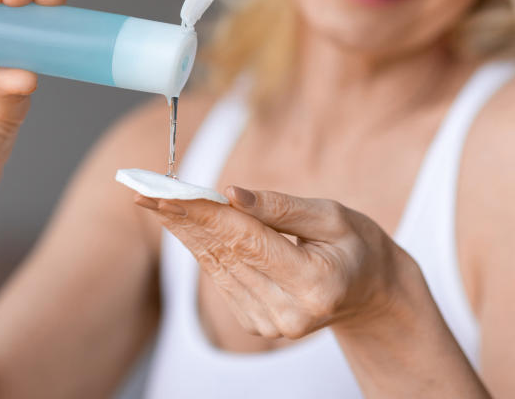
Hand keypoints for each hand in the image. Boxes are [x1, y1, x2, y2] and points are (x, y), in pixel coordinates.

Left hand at [133, 187, 409, 339]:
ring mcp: (270, 323)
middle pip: (224, 253)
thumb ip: (281, 207)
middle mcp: (288, 312)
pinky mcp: (256, 324)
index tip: (168, 192)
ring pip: (216, 266)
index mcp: (315, 284)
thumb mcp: (332, 215)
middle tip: (145, 191)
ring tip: (155, 200)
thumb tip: (230, 193)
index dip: (204, 213)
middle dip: (182, 218)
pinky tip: (182, 222)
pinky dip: (201, 247)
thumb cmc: (356, 246)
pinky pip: (221, 277)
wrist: (369, 293)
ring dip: (184, 230)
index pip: (247, 241)